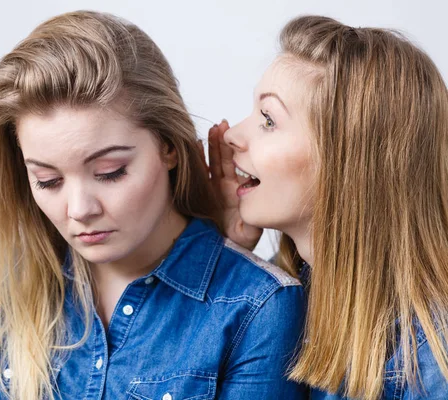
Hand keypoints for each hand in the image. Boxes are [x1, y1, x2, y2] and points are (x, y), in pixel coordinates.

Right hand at [208, 120, 262, 249]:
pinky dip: (197, 161)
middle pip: (225, 159)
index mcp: (240, 191)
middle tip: (223, 124)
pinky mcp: (201, 195)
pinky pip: (199, 175)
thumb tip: (256, 213)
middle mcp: (226, 187)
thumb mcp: (250, 232)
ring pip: (212, 163)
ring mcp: (213, 190)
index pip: (239, 166)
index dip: (238, 151)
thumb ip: (253, 222)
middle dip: (223, 142)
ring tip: (212, 129)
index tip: (240, 136)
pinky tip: (195, 146)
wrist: (221, 255)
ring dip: (211, 146)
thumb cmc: (237, 244)